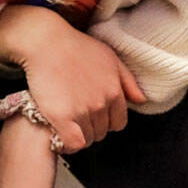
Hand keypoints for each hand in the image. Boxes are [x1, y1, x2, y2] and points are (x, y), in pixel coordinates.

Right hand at [15, 24, 144, 151]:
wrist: (46, 43)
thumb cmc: (75, 47)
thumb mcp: (110, 58)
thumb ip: (128, 81)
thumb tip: (141, 100)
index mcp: (114, 91)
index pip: (118, 123)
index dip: (105, 122)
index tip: (93, 116)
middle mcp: (101, 104)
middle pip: (102, 133)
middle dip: (91, 127)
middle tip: (76, 117)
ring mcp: (82, 111)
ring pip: (87, 139)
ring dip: (77, 134)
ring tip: (66, 123)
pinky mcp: (62, 116)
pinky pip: (73, 143)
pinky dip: (68, 144)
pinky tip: (59, 136)